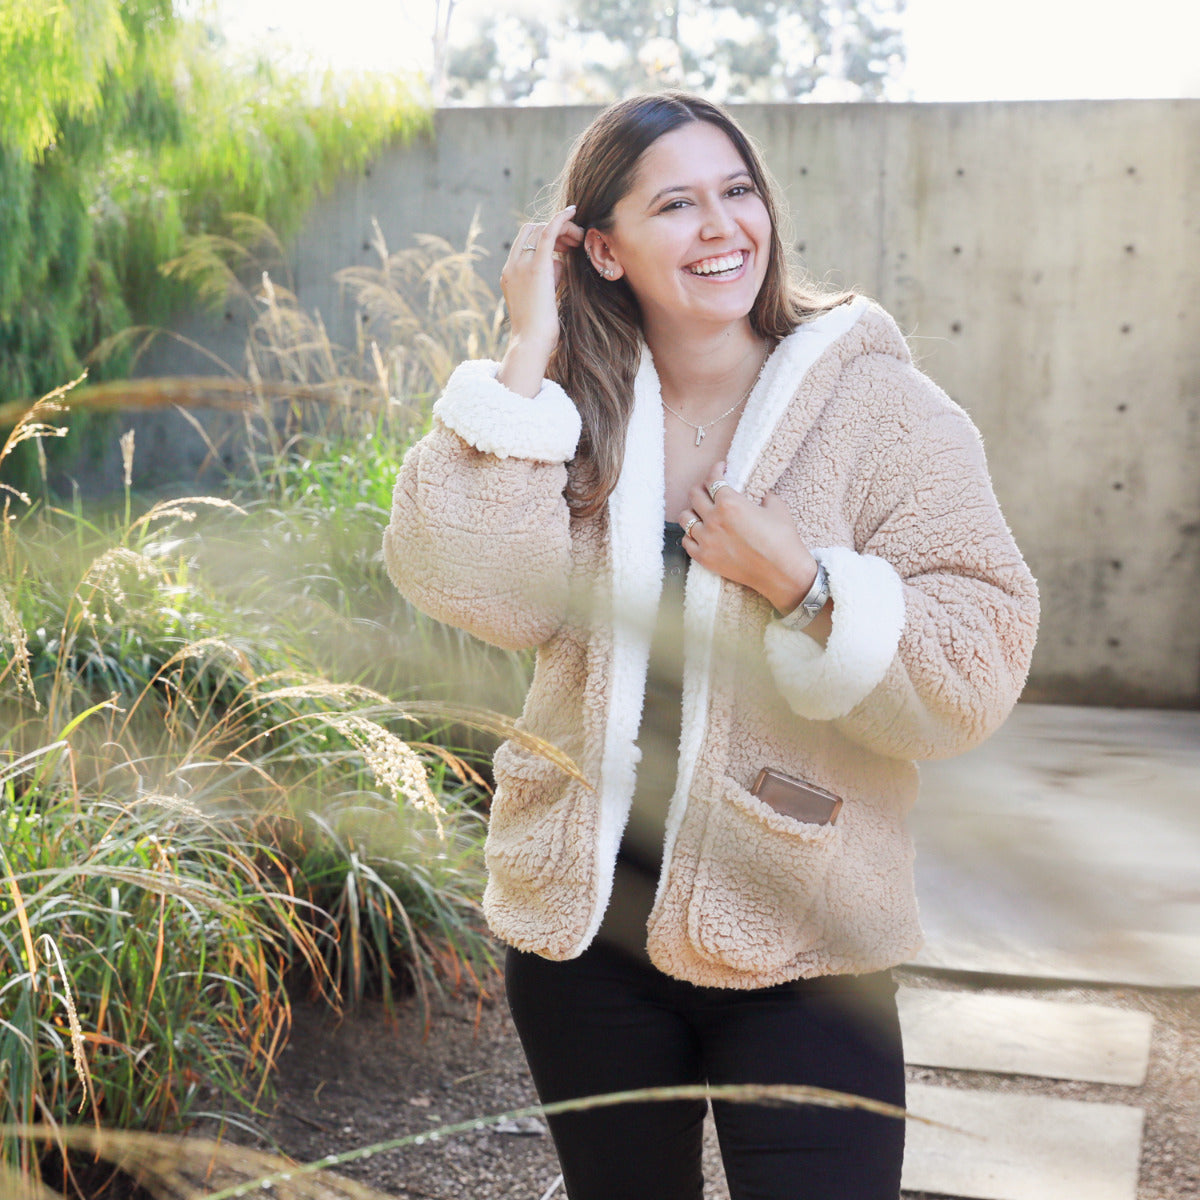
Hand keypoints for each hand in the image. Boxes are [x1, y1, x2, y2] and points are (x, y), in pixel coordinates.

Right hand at [497, 206, 583, 395]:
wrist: (531, 343)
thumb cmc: (538, 332)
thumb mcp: (540, 300)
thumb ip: (546, 280)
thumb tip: (559, 265)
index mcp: (509, 274)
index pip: (523, 243)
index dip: (544, 238)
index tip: (564, 248)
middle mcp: (511, 266)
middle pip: (531, 232)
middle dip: (554, 231)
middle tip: (574, 242)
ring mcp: (521, 265)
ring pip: (541, 231)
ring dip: (562, 231)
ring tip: (580, 239)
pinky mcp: (536, 267)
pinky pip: (548, 233)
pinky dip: (561, 219)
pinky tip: (573, 211)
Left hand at [680, 462, 827, 635]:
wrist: (782, 572)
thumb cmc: (783, 539)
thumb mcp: (777, 507)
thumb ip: (764, 496)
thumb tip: (761, 495)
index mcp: (730, 502)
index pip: (712, 479)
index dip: (716, 470)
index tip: (720, 469)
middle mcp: (713, 519)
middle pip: (694, 495)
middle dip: (701, 488)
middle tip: (708, 489)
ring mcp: (706, 539)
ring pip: (684, 518)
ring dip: (692, 511)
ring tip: (700, 512)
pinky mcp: (704, 558)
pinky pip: (686, 542)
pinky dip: (691, 535)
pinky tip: (699, 533)